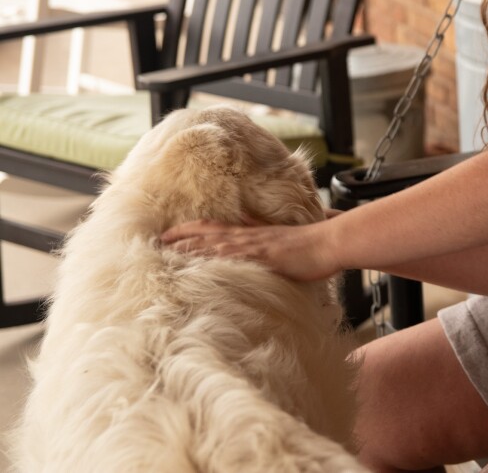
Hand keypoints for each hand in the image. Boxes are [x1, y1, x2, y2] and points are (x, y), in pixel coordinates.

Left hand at [160, 219, 339, 281]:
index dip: (190, 230)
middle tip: (156, 241)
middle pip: (207, 233)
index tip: (170, 234)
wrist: (329, 243)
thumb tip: (250, 225)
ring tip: (165, 251)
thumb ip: (265, 232)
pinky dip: (212, 260)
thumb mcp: (283, 238)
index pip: (215, 228)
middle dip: (181, 237)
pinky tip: (196, 264)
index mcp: (252, 233)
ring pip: (213, 244)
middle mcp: (249, 237)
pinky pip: (231, 258)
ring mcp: (254, 246)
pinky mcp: (262, 257)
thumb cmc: (312, 245)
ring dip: (188, 247)